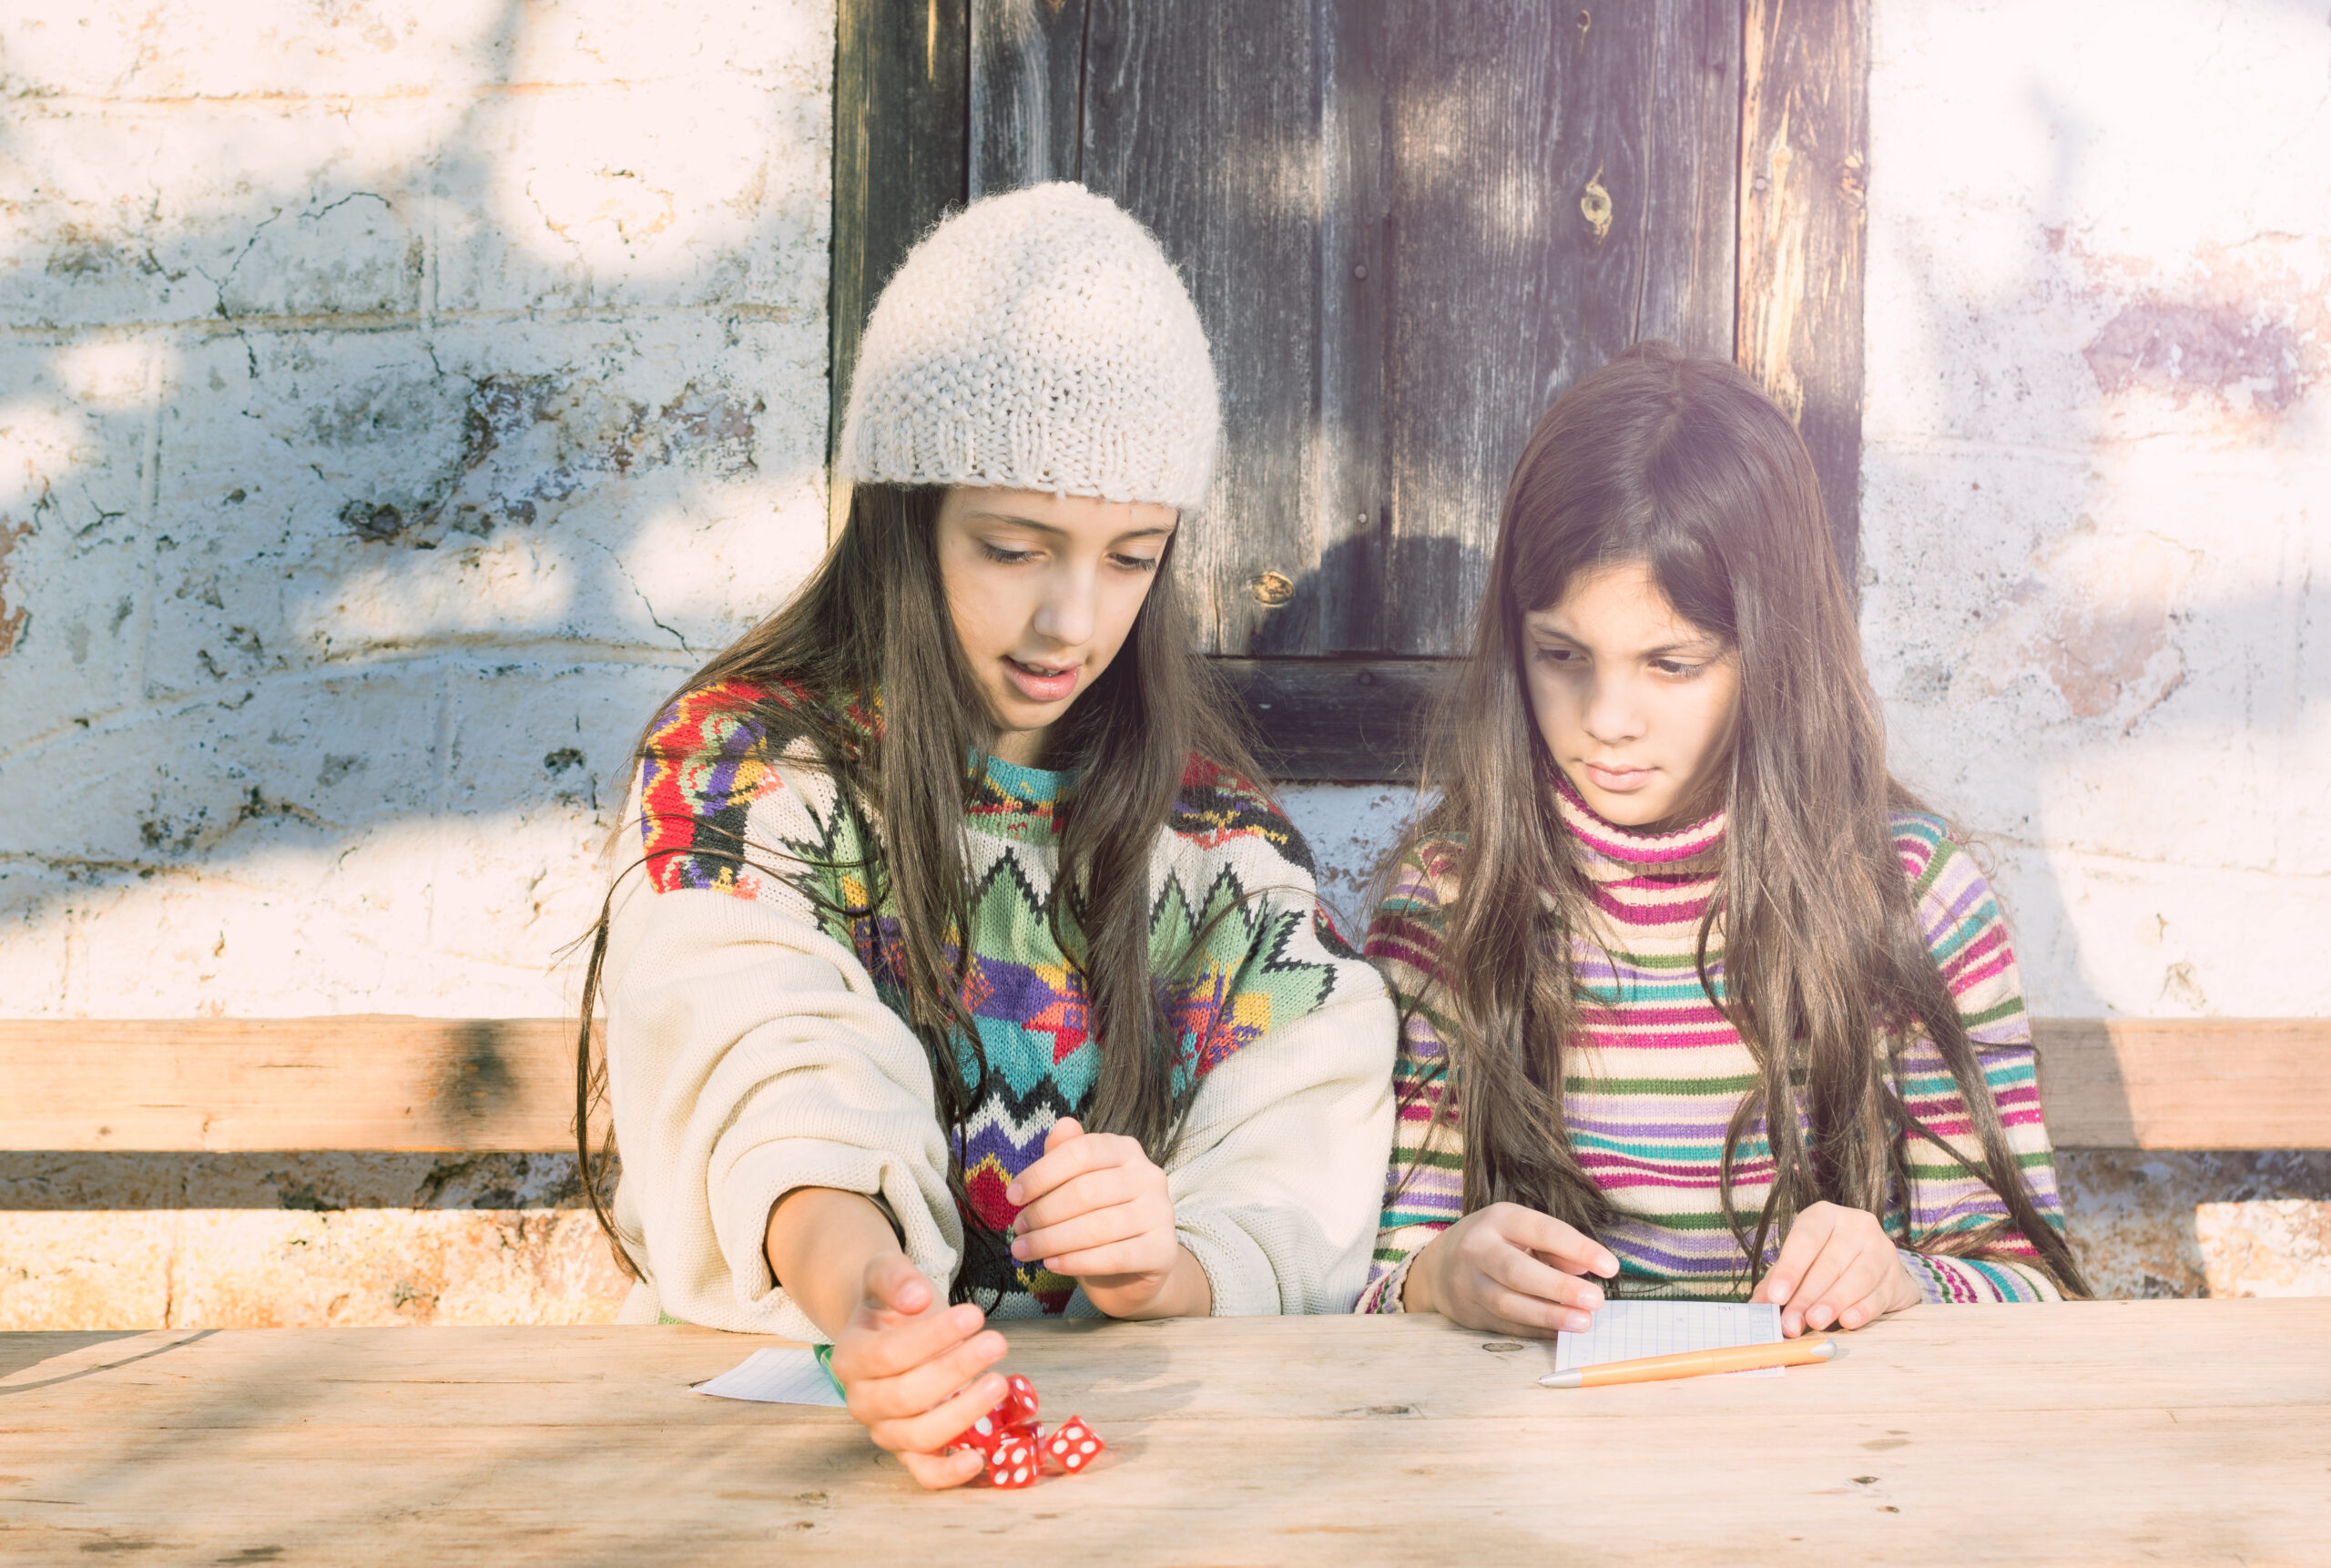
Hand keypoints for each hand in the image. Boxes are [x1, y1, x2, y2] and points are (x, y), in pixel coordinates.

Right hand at [827, 1253, 1009, 1489]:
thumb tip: (917, 1298)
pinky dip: (949, 1473)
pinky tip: (980, 1458)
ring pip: (919, 1436)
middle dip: (956, 1370)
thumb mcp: (884, 1274)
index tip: (975, 1315)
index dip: (933, 1336)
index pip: (890, 1354)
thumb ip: (895, 1279)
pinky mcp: (908, 1452)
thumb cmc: (890, 1306)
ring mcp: (885, 1430)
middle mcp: (862, 1401)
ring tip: (1000, 1382)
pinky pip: (924, 1473)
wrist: (886, 1332)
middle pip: (907, 1396)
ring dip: (963, 1413)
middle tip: (997, 1342)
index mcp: (850, 1358)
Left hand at [1006, 1117, 1201, 1317]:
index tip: (1012, 1196)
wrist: (1133, 1271)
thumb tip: (1062, 1125)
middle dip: (1043, 1212)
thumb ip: (1066, 1156)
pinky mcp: (1163, 1251)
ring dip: (1051, 1241)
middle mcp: (1149, 1176)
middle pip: (1086, 1191)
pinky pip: (1113, 1257)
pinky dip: (1076, 1262)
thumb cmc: (1097, 1218)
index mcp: (1127, 1150)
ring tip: (1023, 1250)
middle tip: (1017, 1230)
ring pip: (1097, 1227)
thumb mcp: (1077, 1184)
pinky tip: (1052, 1264)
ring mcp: (1160, 1213)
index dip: (1042, 1173)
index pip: (1081, 1152)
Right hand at [1402, 1201, 1619, 1336]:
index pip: (1542, 1231)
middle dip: (1559, 1288)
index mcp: (1499, 1219)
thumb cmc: (1496, 1243)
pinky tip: (1561, 1333)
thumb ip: (1555, 1249)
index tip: (1610, 1267)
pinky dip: (1536, 1330)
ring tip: (1583, 1323)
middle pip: (1517, 1271)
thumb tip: (1584, 1272)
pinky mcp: (1468, 1312)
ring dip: (1549, 1315)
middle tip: (1596, 1300)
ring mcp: (1468, 1283)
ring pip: (1508, 1303)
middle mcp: (1478, 1248)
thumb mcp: (1521, 1232)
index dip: (1578, 1248)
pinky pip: (1506, 1325)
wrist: (1438, 1266)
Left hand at [1751, 1201, 1921, 1336]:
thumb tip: (1757, 1307)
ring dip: (1833, 1303)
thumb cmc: (1826, 1263)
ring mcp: (1881, 1249)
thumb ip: (1777, 1283)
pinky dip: (1862, 1309)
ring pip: (1857, 1278)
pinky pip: (1879, 1294)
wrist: (1875, 1269)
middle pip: (1829, 1263)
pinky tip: (1848, 1321)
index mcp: (1825, 1216)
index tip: (1776, 1296)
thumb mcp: (1799, 1265)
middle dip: (1806, 1297)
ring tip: (1815, 1323)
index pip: (1806, 1239)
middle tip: (1790, 1323)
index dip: (1790, 1268)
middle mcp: (1856, 1225)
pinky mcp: (1898, 1276)